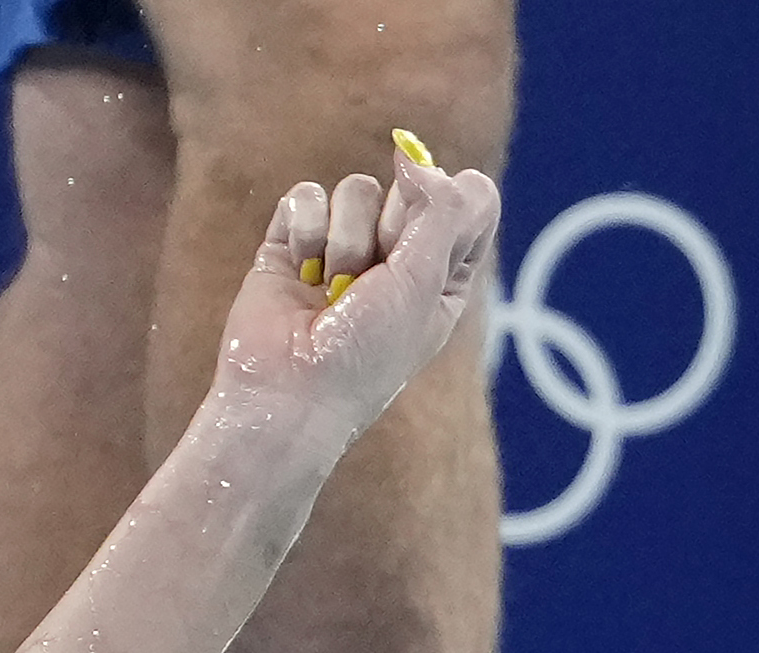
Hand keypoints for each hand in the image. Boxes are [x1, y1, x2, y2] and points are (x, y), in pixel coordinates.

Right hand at [208, 138, 500, 449]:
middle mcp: (398, 260)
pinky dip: (303, 231)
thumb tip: (415, 155)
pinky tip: (299, 271)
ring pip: (357, 190)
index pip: (470, 205)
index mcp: (445, 276)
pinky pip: (306, 197)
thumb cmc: (367, 352)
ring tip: (334, 286)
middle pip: (410, 188)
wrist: (288, 391)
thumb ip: (438, 211)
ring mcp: (343, 249)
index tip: (431, 228)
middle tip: (380, 272)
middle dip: (393, 225)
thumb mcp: (423, 283)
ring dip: (344, 237)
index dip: (451, 204)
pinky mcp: (293, 243)